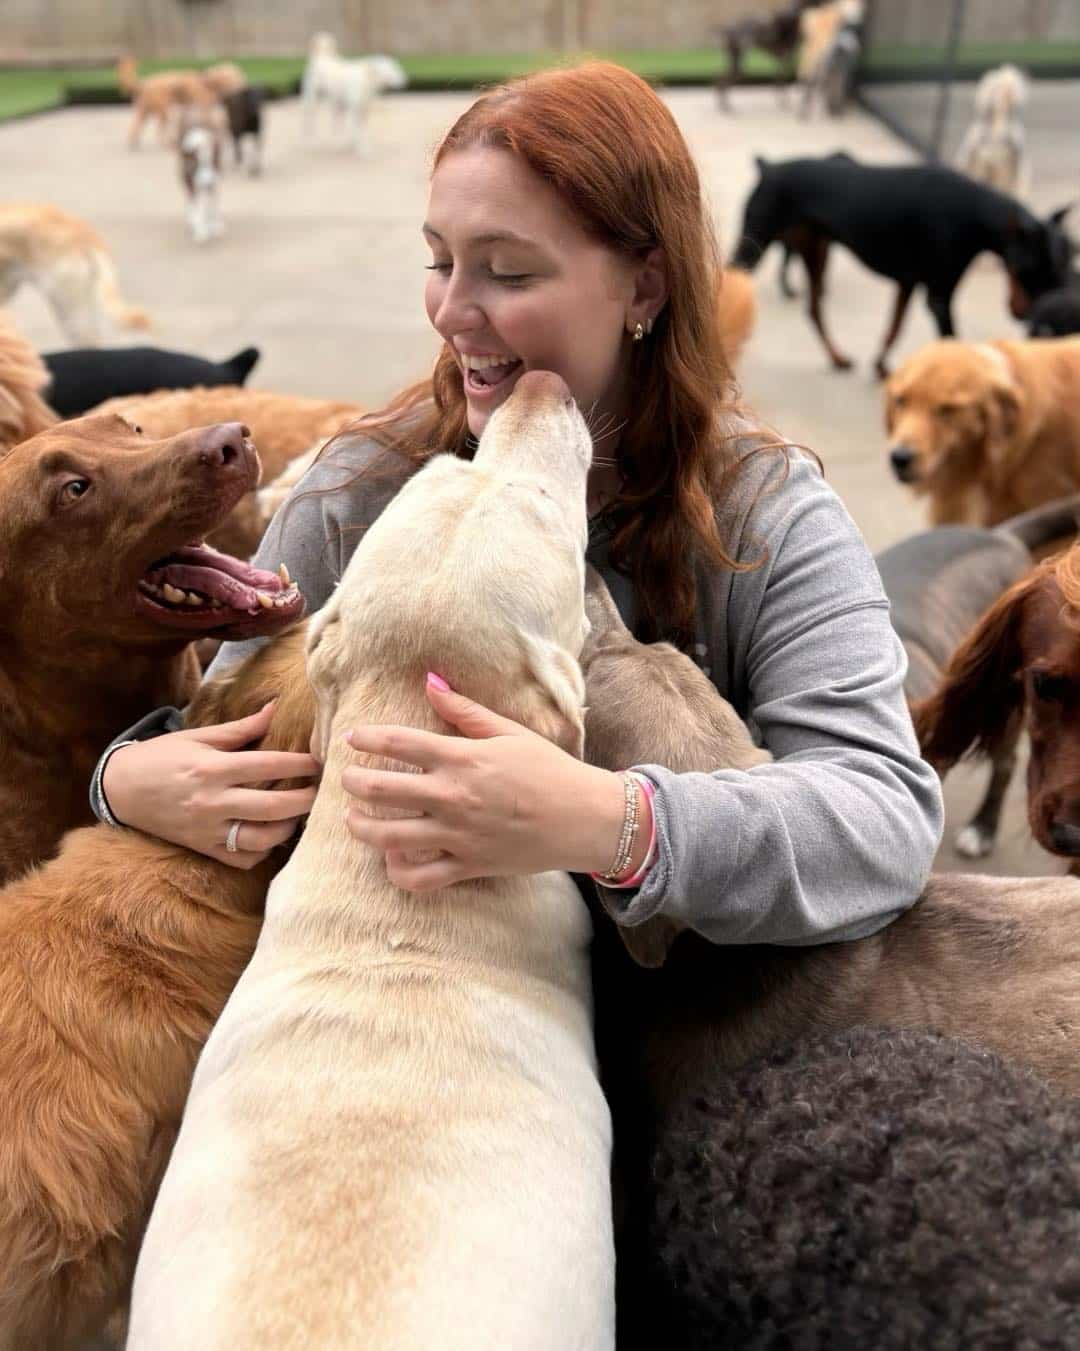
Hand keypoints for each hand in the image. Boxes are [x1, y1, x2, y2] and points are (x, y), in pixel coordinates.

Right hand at [103, 701, 320, 868]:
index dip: (300, 763)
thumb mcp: (197, 736)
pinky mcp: (203, 848)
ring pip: (261, 838)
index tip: (321, 760)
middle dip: (304, 799)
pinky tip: (272, 835)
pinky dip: (262, 851)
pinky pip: (241, 859)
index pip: (268, 765)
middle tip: (322, 791)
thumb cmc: (161, 757)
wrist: (119, 789)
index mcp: (212, 768)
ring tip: (299, 814)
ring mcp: (208, 830)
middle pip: (272, 806)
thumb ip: (240, 728)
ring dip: (287, 828)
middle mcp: (212, 802)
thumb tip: (274, 709)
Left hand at [341, 674, 627, 891]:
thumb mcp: (509, 732)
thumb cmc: (549, 770)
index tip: (352, 738)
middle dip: (354, 782)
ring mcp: (458, 835)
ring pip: (389, 837)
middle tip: (346, 779)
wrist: (584, 818)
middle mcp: (454, 796)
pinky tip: (390, 858)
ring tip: (352, 818)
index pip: (399, 743)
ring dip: (361, 827)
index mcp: (463, 758)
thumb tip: (430, 680)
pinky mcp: (468, 865)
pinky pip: (420, 878)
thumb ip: (465, 710)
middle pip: (382, 790)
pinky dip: (398, 872)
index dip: (367, 738)